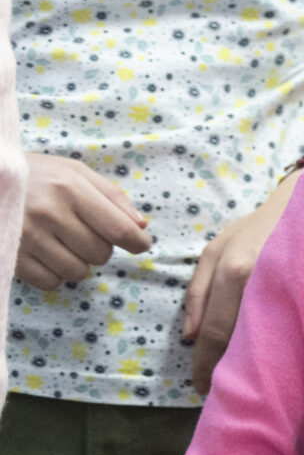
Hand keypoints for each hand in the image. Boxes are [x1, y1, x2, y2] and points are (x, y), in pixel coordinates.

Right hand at [14, 152, 150, 289]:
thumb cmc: (36, 175)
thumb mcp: (74, 172)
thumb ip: (111, 196)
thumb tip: (141, 227)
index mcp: (70, 189)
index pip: (119, 230)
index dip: (136, 242)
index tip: (140, 244)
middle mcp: (49, 214)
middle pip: (100, 254)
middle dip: (99, 247)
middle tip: (81, 232)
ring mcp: (27, 237)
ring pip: (77, 272)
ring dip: (77, 262)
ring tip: (61, 243)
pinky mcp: (11, 256)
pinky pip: (50, 282)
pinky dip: (54, 274)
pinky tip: (45, 255)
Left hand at [182, 170, 298, 393]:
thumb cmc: (257, 229)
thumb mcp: (215, 251)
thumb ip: (198, 292)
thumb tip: (190, 336)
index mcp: (234, 273)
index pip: (215, 331)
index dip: (204, 362)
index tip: (201, 386)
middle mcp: (260, 284)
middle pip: (239, 340)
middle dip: (225, 368)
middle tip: (219, 389)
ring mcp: (290, 292)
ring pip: (265, 339)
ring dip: (251, 362)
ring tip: (243, 379)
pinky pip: (289, 330)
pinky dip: (276, 347)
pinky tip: (271, 358)